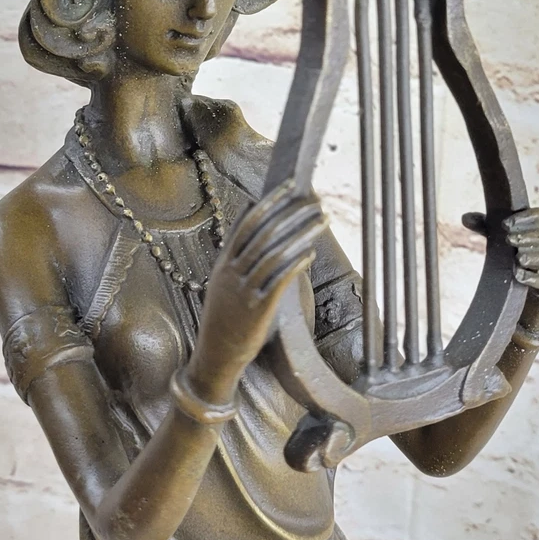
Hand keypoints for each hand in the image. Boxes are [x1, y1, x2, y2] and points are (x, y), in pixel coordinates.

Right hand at [186, 181, 327, 404]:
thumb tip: (252, 222)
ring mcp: (243, 291)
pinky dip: (295, 264)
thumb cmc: (226, 317)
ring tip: (322, 221)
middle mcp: (231, 273)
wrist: (215, 355)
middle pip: (263, 233)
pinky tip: (310, 253)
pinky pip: (278, 281)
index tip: (290, 184)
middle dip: (291, 212)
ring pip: (274, 253)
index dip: (269, 201)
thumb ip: (238, 255)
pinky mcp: (256, 310)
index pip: (247, 223)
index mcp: (224, 262)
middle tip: (315, 199)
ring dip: (301, 234)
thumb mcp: (224, 282)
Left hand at [463, 207, 538, 299]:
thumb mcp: (503, 240)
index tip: (505, 224)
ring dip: (529, 256)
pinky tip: (518, 275)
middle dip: (525, 237)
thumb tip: (465, 217)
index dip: (524, 217)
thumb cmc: (521, 254)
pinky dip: (530, 277)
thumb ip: (486, 227)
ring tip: (518, 258)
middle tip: (508, 239)